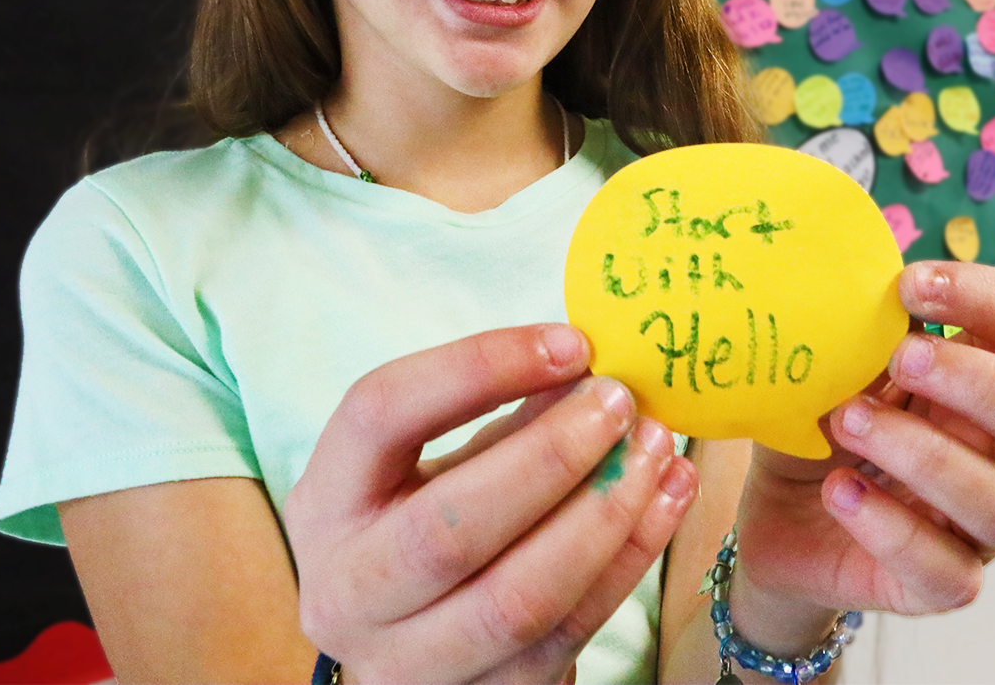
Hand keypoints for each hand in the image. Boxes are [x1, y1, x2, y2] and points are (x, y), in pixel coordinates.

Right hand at [284, 324, 697, 682]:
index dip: (478, 366)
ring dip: (604, 513)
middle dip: (551, 456)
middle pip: (449, 528)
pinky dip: (631, 558)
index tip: (570, 341)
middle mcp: (347, 591)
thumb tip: (593, 362)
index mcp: (325, 502)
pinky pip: (570, 631)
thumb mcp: (451, 459)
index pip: (380, 413)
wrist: (428, 642)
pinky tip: (669, 498)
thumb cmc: (444, 519)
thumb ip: (512, 412)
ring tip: (658, 449)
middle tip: (621, 403)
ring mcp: (409, 661)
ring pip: (518, 596)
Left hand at [729, 262, 994, 627]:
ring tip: (846, 421)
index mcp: (991, 378)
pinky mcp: (940, 583)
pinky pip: (950, 573)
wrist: (778, 514)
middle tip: (904, 358)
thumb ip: (855, 318)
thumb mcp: (834, 359)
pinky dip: (891, 528)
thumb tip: (848, 264)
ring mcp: (980, 526)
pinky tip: (840, 491)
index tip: (911, 286)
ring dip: (924, 454)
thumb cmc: (824, 420)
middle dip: (990, 386)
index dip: (993, 299)